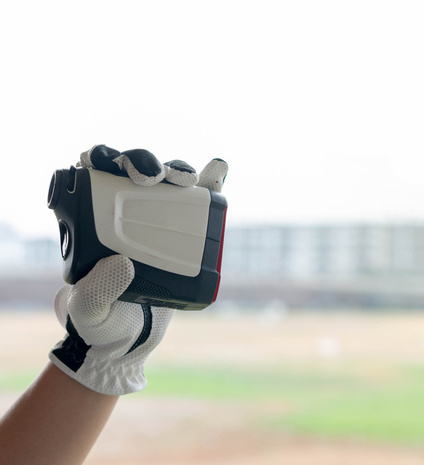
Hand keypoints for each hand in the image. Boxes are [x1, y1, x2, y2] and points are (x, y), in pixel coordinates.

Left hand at [49, 145, 227, 394]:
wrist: (130, 341)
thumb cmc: (100, 323)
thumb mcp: (90, 311)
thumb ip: (97, 291)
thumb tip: (122, 262)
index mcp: (92, 223)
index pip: (93, 177)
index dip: (100, 158)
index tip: (109, 164)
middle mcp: (123, 213)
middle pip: (132, 170)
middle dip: (142, 161)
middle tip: (149, 176)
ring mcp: (157, 221)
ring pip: (166, 180)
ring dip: (176, 171)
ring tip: (186, 180)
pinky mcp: (186, 232)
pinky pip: (201, 202)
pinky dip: (212, 183)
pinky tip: (218, 171)